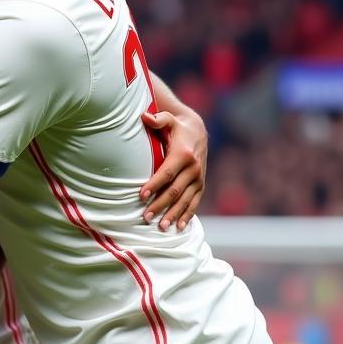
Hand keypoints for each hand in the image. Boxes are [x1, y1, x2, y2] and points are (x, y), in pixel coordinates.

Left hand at [140, 107, 207, 230]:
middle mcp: (193, 168)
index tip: (141, 195)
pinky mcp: (201, 185)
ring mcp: (199, 178)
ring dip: (173, 214)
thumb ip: (157, 119)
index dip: (154, 185)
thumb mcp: (169, 120)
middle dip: (160, 204)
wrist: (198, 132)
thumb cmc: (177, 127)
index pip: (166, 173)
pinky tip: (180, 227)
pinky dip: (187, 215)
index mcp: (183, 154)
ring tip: (161, 227)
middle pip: (174, 190)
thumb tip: (143, 116)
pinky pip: (195, 202)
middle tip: (145, 217)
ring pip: (185, 200)